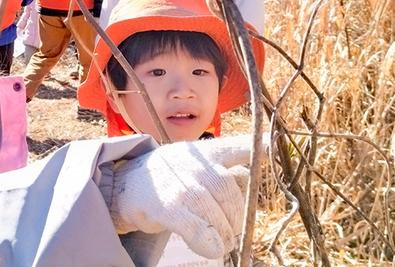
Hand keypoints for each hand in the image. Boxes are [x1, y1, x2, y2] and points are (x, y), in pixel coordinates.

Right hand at [109, 135, 263, 258]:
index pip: (238, 147)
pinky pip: (195, 227)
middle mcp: (194, 163)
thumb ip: (222, 168)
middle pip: (229, 191)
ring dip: (224, 232)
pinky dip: (207, 240)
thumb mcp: (195, 162)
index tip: (271, 153)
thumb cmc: (166, 177)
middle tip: (234, 232)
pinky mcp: (167, 206)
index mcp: (205, 151)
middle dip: (236, 216)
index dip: (258, 151)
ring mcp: (180, 183)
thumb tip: (251, 180)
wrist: (123, 185)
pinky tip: (212, 247)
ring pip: (215, 211)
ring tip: (224, 242)